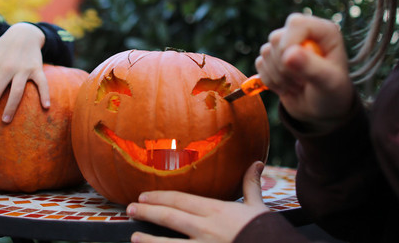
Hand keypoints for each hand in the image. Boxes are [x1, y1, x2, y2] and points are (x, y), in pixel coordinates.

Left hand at [0, 23, 48, 123]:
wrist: (25, 33)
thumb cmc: (4, 45)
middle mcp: (6, 68)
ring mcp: (22, 69)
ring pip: (16, 92)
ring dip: (10, 108)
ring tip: (5, 121)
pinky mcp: (36, 69)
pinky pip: (41, 83)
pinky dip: (45, 95)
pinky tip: (46, 107)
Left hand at [126, 161, 268, 242]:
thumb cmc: (268, 231)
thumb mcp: (259, 207)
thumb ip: (251, 186)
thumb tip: (257, 162)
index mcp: (217, 211)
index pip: (181, 200)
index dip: (160, 197)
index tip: (143, 195)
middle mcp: (207, 229)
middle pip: (170, 218)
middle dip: (147, 212)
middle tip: (129, 208)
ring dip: (149, 241)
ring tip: (134, 237)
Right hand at [255, 13, 353, 131]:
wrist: (321, 111)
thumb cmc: (332, 94)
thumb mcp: (329, 83)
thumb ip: (312, 68)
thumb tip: (288, 54)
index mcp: (323, 31)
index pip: (296, 23)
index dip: (290, 43)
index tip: (296, 65)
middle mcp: (303, 34)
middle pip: (277, 38)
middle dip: (285, 66)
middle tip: (304, 81)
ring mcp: (286, 45)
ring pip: (265, 51)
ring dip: (279, 76)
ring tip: (298, 85)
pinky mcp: (272, 58)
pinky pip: (260, 64)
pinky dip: (270, 80)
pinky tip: (287, 87)